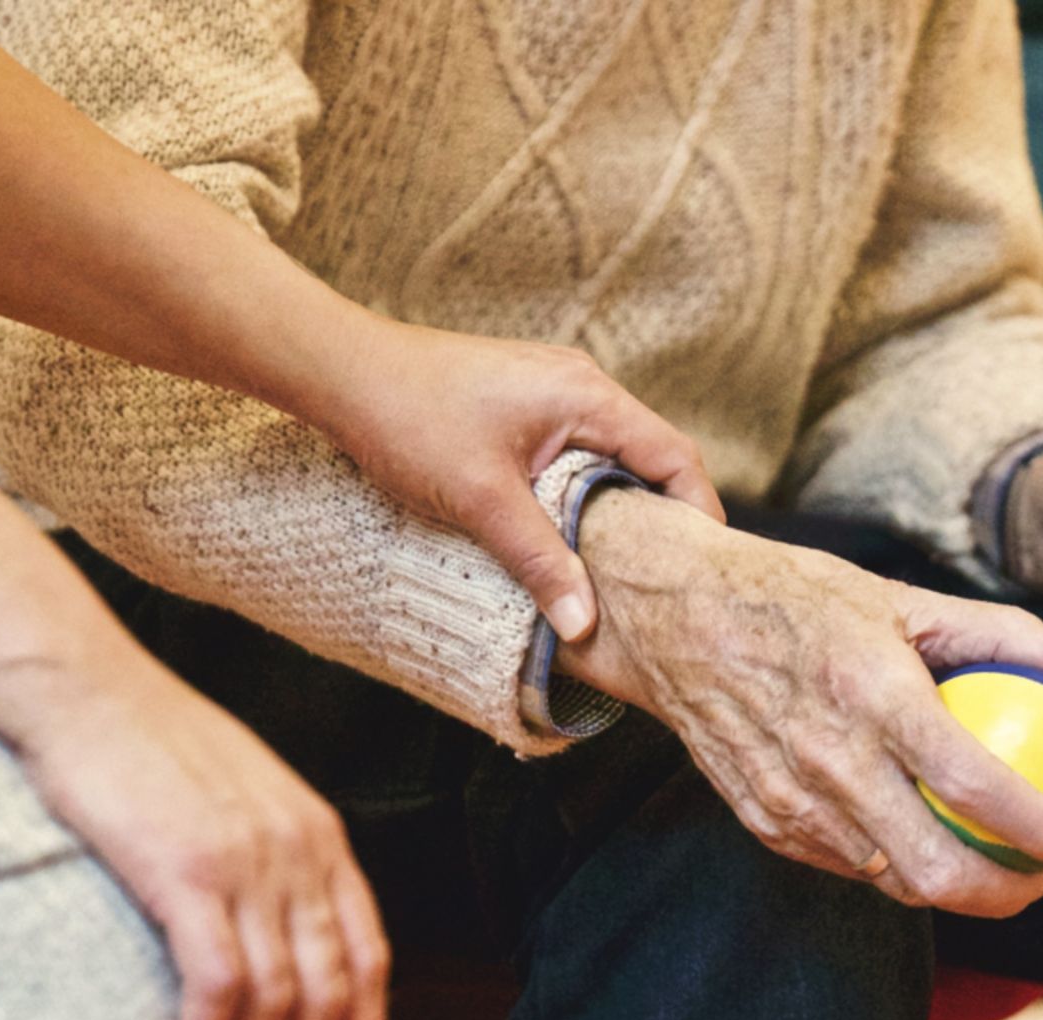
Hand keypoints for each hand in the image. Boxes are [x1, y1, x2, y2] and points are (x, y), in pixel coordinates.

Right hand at [4, 650, 388, 1019]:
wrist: (84, 690)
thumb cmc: (148, 742)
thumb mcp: (243, 793)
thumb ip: (273, 856)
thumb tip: (276, 929)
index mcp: (319, 834)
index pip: (369, 952)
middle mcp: (297, 851)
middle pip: (330, 987)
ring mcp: (246, 861)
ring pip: (277, 996)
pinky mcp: (186, 871)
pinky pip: (218, 981)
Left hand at [318, 319, 724, 642]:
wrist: (341, 371)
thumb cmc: (408, 418)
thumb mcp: (481, 500)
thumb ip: (541, 561)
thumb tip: (585, 625)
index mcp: (588, 396)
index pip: (675, 457)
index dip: (699, 515)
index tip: (702, 571)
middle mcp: (581, 386)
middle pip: (651, 459)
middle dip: (663, 520)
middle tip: (666, 583)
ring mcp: (552, 392)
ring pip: (611, 459)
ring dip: (618, 510)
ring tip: (620, 571)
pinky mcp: (524, 406)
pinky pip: (577, 454)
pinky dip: (583, 495)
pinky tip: (567, 537)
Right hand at [556, 488, 1042, 917]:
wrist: (674, 616)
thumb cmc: (797, 597)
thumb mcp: (903, 598)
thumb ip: (1006, 635)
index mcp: (874, 695)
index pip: (976, 787)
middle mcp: (831, 760)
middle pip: (936, 870)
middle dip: (1009, 894)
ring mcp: (792, 801)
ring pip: (893, 881)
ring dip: (956, 887)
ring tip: (996, 863)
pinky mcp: (766, 821)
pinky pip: (848, 865)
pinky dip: (896, 864)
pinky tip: (924, 840)